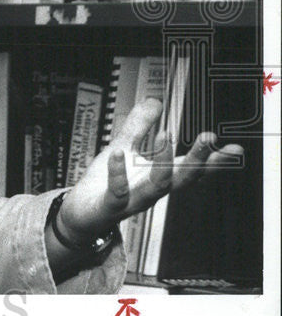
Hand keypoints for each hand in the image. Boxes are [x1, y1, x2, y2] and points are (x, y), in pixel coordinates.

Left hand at [58, 98, 243, 242]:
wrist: (80, 214)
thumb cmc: (104, 183)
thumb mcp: (123, 146)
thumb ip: (139, 125)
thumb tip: (155, 101)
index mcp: (158, 177)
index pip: (191, 168)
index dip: (213, 160)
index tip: (234, 149)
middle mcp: (151, 191)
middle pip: (182, 178)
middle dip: (197, 159)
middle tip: (208, 137)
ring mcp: (133, 201)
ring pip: (157, 188)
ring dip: (164, 163)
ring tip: (166, 135)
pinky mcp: (110, 207)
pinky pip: (118, 193)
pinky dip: (118, 174)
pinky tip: (118, 153)